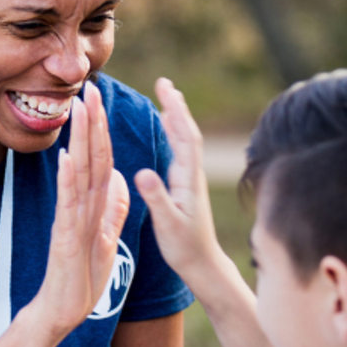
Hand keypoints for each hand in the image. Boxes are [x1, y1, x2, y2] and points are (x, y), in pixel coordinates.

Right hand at [31, 81, 131, 336]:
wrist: (61, 312)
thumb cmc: (80, 279)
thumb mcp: (106, 239)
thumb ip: (112, 210)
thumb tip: (119, 180)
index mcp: (91, 206)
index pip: (99, 161)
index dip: (101, 131)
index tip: (100, 102)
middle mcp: (79, 207)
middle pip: (87, 158)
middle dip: (90, 124)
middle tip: (88, 90)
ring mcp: (70, 220)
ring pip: (77, 174)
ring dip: (79, 142)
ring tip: (79, 112)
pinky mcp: (65, 237)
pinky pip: (67, 206)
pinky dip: (68, 182)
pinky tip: (67, 159)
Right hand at [134, 78, 230, 286]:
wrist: (203, 264)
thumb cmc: (185, 247)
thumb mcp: (167, 224)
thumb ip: (156, 198)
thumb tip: (142, 171)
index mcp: (188, 179)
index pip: (185, 137)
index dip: (177, 112)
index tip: (166, 90)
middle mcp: (192, 174)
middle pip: (187, 132)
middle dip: (176, 106)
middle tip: (164, 82)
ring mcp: (190, 179)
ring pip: (185, 140)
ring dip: (176, 116)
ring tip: (166, 95)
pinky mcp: (186, 185)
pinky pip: (180, 151)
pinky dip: (174, 133)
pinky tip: (169, 127)